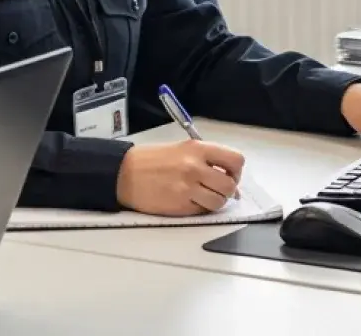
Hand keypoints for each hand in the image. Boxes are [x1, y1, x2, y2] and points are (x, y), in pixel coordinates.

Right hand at [115, 139, 245, 215]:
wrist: (124, 173)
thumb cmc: (151, 160)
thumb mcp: (182, 149)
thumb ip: (206, 161)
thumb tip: (229, 180)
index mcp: (197, 149)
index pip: (236, 160)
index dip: (236, 171)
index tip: (229, 175)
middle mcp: (195, 167)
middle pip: (230, 185)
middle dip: (227, 190)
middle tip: (216, 189)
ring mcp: (188, 188)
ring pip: (219, 202)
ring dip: (215, 202)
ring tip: (202, 196)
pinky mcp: (180, 206)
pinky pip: (202, 211)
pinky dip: (200, 209)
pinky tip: (188, 200)